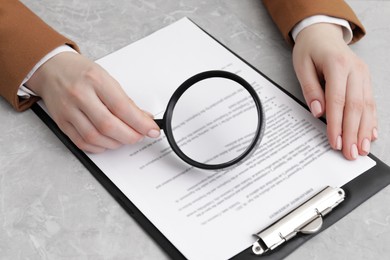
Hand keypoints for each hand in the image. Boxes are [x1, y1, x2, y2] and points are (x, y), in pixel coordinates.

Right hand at [26, 52, 159, 152]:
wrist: (51, 69)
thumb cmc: (80, 72)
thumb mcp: (106, 78)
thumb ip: (125, 100)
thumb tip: (143, 118)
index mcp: (95, 80)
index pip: (122, 107)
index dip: (140, 123)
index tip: (152, 129)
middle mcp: (80, 95)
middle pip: (108, 126)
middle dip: (130, 136)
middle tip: (140, 135)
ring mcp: (68, 110)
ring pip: (95, 137)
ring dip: (116, 143)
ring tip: (125, 138)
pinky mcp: (61, 123)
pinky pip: (82, 143)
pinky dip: (99, 147)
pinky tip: (108, 142)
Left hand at [292, 23, 376, 159]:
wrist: (322, 34)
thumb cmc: (309, 50)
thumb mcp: (302, 66)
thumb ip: (310, 89)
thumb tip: (318, 111)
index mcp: (337, 65)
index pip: (338, 100)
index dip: (336, 124)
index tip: (335, 142)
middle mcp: (355, 70)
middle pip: (356, 106)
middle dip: (353, 132)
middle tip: (351, 153)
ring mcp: (363, 75)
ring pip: (367, 106)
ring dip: (365, 130)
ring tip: (362, 150)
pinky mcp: (366, 79)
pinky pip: (371, 102)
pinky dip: (371, 120)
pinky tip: (371, 134)